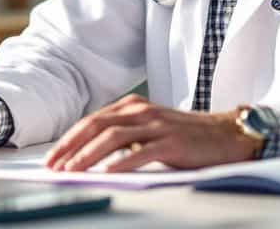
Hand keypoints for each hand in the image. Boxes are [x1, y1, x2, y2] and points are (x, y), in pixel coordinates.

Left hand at [44, 95, 258, 172]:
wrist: (227, 135)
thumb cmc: (187, 137)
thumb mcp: (150, 131)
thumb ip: (125, 137)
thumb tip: (91, 156)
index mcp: (133, 107)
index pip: (91, 121)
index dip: (68, 139)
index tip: (52, 158)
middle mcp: (141, 111)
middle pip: (95, 125)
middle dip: (70, 147)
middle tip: (54, 166)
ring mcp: (156, 125)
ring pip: (112, 137)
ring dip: (87, 155)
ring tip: (72, 171)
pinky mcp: (172, 142)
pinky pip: (141, 152)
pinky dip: (121, 162)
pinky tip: (108, 173)